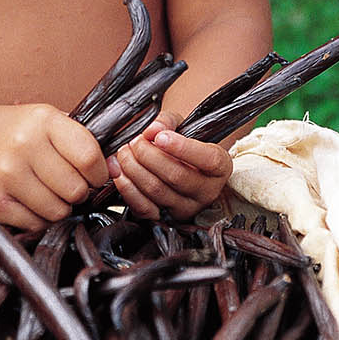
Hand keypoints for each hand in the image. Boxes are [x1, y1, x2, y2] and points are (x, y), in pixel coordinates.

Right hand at [0, 103, 109, 229]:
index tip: (91, 174)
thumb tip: (118, 170)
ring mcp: (6, 175)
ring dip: (57, 207)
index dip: (98, 172)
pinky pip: (35, 224)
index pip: (90, 156)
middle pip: (76, 190)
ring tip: (42, 190)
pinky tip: (26, 200)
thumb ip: (81, 143)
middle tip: (62, 183)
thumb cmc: (12, 134)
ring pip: (58, 211)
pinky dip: (37, 218)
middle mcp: (23, 145)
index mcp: (43, 121)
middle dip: (76, 192)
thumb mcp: (45, 122)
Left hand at [106, 110, 231, 220]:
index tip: (160, 136)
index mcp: (220, 167)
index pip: (209, 160)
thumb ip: (168, 121)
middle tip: (134, 141)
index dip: (182, 148)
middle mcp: (207, 192)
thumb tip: (153, 129)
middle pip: (177, 175)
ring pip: (157, 190)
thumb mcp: (181, 126)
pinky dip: (126, 188)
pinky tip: (119, 171)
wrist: (178, 166)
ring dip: (133, 168)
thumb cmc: (182, 144)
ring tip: (124, 152)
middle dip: (148, 155)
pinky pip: (143, 207)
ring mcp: (186, 208)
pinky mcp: (165, 218)